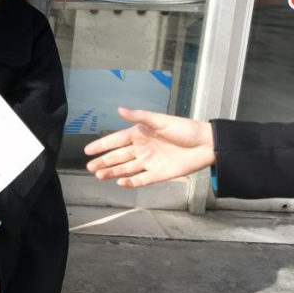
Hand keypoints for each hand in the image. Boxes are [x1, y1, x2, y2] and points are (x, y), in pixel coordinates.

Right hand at [85, 108, 215, 187]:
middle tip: (89, 167)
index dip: (102, 145)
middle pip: (118, 157)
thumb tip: (119, 109)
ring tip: (99, 175)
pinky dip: (131, 183)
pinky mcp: (159, 175)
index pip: (116, 140)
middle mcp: (142, 149)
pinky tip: (120, 183)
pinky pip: (141, 180)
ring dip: (113, 172)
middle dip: (104, 162)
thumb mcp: (160, 120)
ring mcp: (149, 163)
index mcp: (140, 134)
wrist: (206, 144)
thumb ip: (139, 117)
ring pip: (126, 169)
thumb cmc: (183, 129)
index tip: (87, 150)